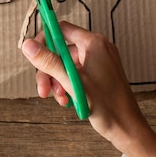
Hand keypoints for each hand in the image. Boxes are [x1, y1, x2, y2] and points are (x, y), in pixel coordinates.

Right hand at [22, 22, 155, 156]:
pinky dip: (68, 85)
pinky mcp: (100, 74)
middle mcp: (97, 48)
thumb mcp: (72, 82)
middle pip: (62, 51)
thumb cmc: (107, 105)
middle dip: (50, 70)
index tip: (33, 55)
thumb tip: (28, 45)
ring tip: (59, 99)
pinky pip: (76, 73)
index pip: (62, 29)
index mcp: (94, 43)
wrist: (127, 127)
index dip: (45, 39)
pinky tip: (67, 100)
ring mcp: (99, 61)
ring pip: (67, 65)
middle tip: (43, 90)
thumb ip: (49, 62)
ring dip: (57, 81)